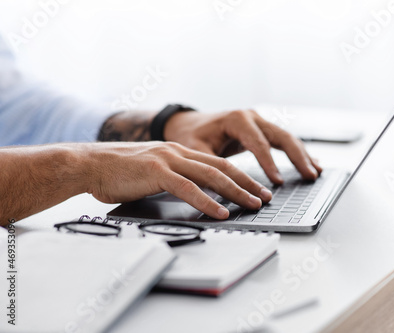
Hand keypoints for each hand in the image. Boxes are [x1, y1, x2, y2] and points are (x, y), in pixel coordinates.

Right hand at [84, 141, 272, 218]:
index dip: (240, 175)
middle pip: (222, 167)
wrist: (88, 164)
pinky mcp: (156, 171)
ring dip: (236, 191)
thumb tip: (192, 194)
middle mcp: (177, 152)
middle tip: (265, 196)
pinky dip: (207, 201)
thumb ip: (172, 178)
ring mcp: (168, 159)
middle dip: (247, 183)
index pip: (217, 163)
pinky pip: (188, 188)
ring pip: (211, 176)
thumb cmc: (117, 172)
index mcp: (178, 151)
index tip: (256, 187)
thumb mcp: (151, 171)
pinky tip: (221, 212)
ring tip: (253, 204)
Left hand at [164, 109, 321, 183]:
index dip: (269, 163)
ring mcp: (259, 121)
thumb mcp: (194, 149)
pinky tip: (312, 163)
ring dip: (303, 155)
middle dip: (297, 157)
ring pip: (287, 138)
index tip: (278, 182)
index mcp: (236, 119)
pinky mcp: (262, 129)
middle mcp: (251, 117)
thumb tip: (221, 187)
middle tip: (309, 175)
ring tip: (316, 172)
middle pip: (281, 136)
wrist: (190, 123)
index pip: (258, 143)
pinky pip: (283, 141)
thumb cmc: (191, 136)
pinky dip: (297, 152)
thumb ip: (209, 164)